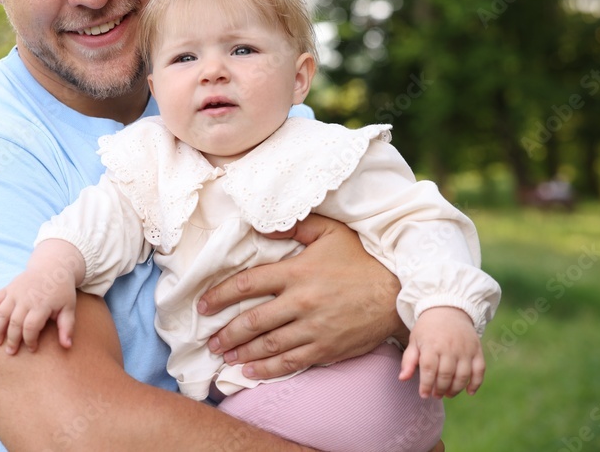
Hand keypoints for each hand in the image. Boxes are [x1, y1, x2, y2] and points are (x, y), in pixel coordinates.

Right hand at [0, 269, 76, 353]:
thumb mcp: (69, 307)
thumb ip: (67, 327)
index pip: (31, 327)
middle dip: (12, 340)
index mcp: (41, 304)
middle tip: (11, 352)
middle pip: (14, 323)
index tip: (32, 349)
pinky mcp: (8, 287)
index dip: (30, 341)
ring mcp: (15, 291)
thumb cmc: (61, 291)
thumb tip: (67, 346)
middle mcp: (26, 298)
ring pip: (1, 313)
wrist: (52, 266)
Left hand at [198, 214, 403, 379]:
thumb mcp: (330, 232)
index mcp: (296, 271)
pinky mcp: (325, 348)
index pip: (247, 284)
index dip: (220, 295)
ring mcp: (312, 328)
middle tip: (210, 340)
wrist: (395, 294)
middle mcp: (300, 302)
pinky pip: (289, 362)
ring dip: (241, 352)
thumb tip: (260, 226)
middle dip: (226, 332)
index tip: (204, 304)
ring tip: (224, 356)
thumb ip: (294, 227)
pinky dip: (266, 369)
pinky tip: (250, 372)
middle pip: (252, 320)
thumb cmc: (360, 259)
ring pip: (267, 345)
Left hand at [400, 306, 484, 397]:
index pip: (429, 369)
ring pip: (463, 375)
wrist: (448, 309)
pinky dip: (476, 383)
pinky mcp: (477, 350)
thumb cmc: (428, 328)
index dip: (426, 385)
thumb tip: (402, 379)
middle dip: (440, 389)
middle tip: (436, 395)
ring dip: (456, 389)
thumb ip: (409, 360)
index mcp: (431, 345)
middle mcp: (449, 348)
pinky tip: (469, 392)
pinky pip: (480, 370)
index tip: (423, 395)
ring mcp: (465, 349)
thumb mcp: (414, 340)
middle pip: (446, 375)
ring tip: (448, 394)